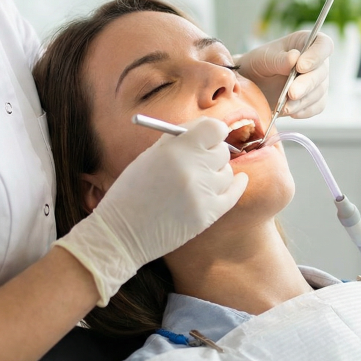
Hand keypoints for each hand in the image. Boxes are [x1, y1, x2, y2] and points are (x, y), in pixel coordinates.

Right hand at [54, 117, 248, 304]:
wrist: (121, 232)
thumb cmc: (132, 192)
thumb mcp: (149, 157)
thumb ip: (178, 141)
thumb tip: (208, 130)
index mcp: (174, 150)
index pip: (214, 128)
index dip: (215, 132)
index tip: (212, 136)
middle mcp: (192, 169)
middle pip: (223, 151)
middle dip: (213, 154)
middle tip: (202, 160)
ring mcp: (202, 193)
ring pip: (227, 173)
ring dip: (217, 174)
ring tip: (199, 181)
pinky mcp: (208, 214)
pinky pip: (234, 194)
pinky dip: (236, 185)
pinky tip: (239, 180)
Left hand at [236, 30, 332, 118]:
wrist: (252, 85)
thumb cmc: (258, 65)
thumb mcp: (263, 59)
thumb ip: (279, 59)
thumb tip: (295, 57)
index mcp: (305, 42)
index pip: (323, 45)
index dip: (316, 55)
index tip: (301, 67)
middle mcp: (316, 61)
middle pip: (322, 72)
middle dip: (306, 84)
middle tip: (291, 93)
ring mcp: (318, 81)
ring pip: (319, 92)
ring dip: (302, 101)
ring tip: (283, 107)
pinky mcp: (315, 99)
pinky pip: (317, 106)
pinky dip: (303, 111)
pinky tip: (288, 110)